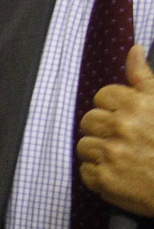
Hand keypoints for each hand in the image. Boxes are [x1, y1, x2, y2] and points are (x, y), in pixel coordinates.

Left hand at [78, 46, 153, 216]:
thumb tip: (133, 50)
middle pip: (89, 120)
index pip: (103, 96)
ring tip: (122, 156)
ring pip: (84, 145)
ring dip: (99, 151)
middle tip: (124, 138)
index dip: (113, 106)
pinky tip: (120, 172)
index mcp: (136, 105)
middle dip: (103, 128)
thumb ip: (143, 78)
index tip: (125, 115)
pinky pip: (85, 170)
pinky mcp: (104, 178)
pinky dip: (98, 173)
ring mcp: (110, 153)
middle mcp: (121, 127)